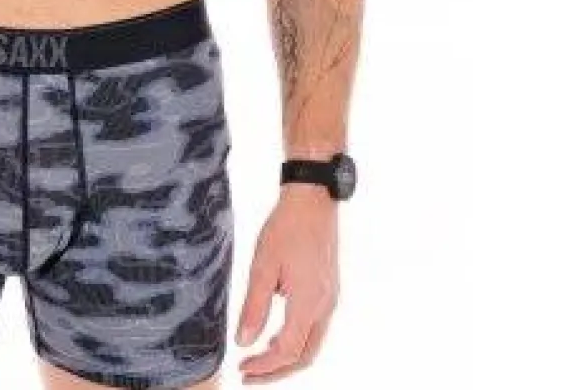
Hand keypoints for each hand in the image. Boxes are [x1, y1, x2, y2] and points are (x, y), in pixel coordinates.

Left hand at [233, 189, 339, 383]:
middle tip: (248, 374)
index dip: (264, 367)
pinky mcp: (329, 290)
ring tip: (258, 360)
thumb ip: (254, 308)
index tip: (241, 369)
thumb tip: (243, 342)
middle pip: (305, 356)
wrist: (313, 199)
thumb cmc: (286, 227)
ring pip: (312, 344)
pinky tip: (274, 336)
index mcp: (309, 302)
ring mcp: (330, 299)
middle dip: (277, 371)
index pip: (288, 351)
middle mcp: (325, 306)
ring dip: (286, 358)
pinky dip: (295, 341)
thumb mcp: (262, 267)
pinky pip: (315, 328)